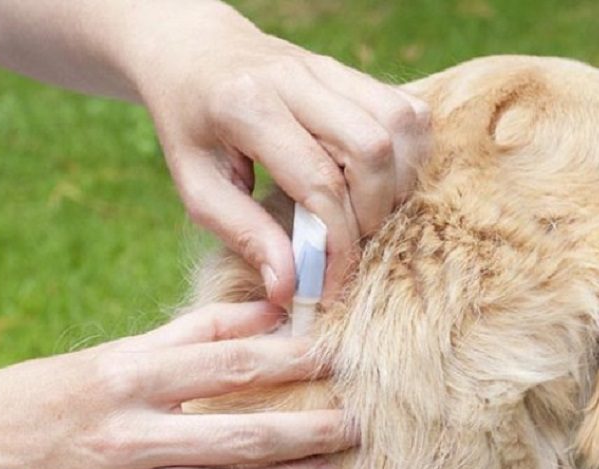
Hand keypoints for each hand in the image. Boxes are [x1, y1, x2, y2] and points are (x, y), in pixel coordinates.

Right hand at [0, 303, 354, 468]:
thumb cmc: (50, 397)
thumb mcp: (114, 353)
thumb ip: (193, 332)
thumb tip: (269, 312)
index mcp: (128, 376)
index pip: (231, 364)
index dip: (292, 361)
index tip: (333, 360)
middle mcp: (128, 435)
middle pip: (243, 435)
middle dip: (310, 431)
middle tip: (353, 425)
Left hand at [124, 1, 430, 303]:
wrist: (193, 51)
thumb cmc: (191, 126)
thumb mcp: (197, 187)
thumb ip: (244, 235)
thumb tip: (290, 287)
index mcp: (247, 106)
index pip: (319, 182)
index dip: (337, 244)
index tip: (330, 284)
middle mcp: (295, 79)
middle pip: (372, 148)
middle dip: (372, 213)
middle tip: (348, 243)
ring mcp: (330, 68)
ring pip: (401, 125)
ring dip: (397, 182)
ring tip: (365, 212)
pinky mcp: (352, 71)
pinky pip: (407, 111)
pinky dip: (407, 154)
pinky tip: (379, 180)